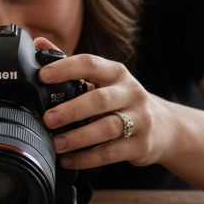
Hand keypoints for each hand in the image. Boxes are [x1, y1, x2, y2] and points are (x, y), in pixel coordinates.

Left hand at [33, 37, 170, 170]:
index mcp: (116, 73)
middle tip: (48, 119)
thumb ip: (72, 64)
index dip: (66, 69)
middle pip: (99, 99)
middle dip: (71, 110)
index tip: (43, 76)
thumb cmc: (123, 100)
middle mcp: (130, 93)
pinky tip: (69, 160)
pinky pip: (111, 153)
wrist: (164, 127)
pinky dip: (87, 158)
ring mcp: (139, 119)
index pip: (90, 64)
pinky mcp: (141, 145)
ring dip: (78, 137)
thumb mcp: (103, 79)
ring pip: (107, 128)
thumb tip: (38, 43)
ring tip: (57, 143)